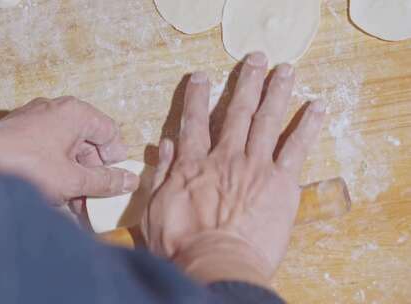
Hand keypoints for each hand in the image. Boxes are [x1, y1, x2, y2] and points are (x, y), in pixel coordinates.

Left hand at [0, 97, 139, 203]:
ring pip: (66, 149)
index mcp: (75, 112)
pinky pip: (46, 152)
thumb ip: (105, 181)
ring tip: (74, 206)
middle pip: (88, 142)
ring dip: (74, 178)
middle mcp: (55, 110)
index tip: (114, 182)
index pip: (110, 132)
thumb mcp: (73, 180)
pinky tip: (53, 198)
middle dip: (93, 174)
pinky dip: (55, 172)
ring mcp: (34, 120)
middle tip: (93, 199)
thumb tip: (130, 181)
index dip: (116, 159)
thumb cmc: (25, 168)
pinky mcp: (17, 134)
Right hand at [142, 53, 324, 286]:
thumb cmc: (182, 245)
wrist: (216, 264)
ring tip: (285, 70)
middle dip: (246, 82)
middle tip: (255, 59)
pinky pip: (296, 148)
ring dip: (276, 92)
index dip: (197, 96)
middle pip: (237, 111)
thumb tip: (166, 145)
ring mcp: (255, 166)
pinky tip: (316, 106)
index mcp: (193, 164)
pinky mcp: (280, 183)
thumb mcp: (155, 210)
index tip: (201, 76)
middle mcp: (225, 157)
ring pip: (267, 120)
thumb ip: (162, 175)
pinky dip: (307, 125)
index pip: (194, 121)